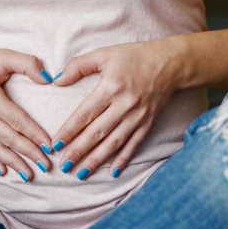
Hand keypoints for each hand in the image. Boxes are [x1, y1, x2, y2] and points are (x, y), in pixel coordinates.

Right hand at [0, 45, 55, 180]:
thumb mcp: (2, 55)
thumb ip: (27, 64)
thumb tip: (49, 78)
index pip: (15, 119)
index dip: (33, 133)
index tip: (49, 145)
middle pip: (7, 138)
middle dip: (28, 153)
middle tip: (46, 165)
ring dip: (12, 163)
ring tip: (29, 175)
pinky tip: (4, 172)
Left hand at [50, 40, 183, 179]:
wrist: (171, 63)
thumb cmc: (134, 56)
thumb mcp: (104, 54)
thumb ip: (78, 66)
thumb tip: (57, 81)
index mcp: (110, 87)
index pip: (85, 114)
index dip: (69, 131)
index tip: (55, 144)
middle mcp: (124, 105)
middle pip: (97, 133)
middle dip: (78, 151)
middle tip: (63, 166)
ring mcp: (137, 117)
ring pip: (114, 143)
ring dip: (97, 160)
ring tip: (81, 174)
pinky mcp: (148, 123)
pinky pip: (134, 144)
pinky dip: (124, 159)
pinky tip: (112, 172)